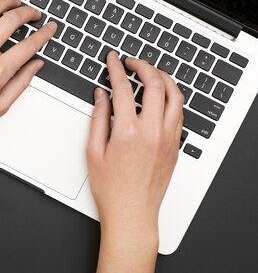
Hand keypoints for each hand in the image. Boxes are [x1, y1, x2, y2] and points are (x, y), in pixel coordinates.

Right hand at [86, 52, 183, 241]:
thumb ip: (98, 118)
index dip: (116, 68)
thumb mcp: (93, 151)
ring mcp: (167, 139)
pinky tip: (162, 95)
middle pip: (155, 84)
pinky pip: (179, 113)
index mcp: (127, 132)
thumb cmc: (111, 188)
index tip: (113, 59)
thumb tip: (100, 96)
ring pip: (175, 96)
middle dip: (143, 66)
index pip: (124, 88)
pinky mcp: (175, 146)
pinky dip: (172, 97)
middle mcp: (152, 132)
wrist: (132, 213)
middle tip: (132, 61)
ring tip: (152, 72)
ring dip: (164, 78)